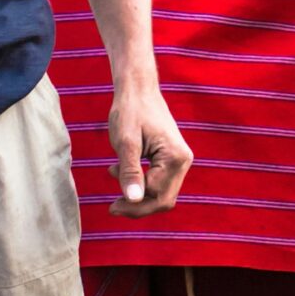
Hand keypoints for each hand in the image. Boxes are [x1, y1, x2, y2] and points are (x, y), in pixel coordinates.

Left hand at [107, 71, 193, 216]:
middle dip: (138, 205)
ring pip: (161, 193)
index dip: (135, 207)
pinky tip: (119, 170)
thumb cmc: (130, 111)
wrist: (138, 88)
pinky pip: (159, 181)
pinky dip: (140, 183)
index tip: (111, 206)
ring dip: (138, 193)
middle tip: (112, 206)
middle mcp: (183, 160)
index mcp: (175, 157)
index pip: (157, 197)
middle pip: (163, 199)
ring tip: (114, 174)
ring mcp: (179, 159)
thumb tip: (134, 199)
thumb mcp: (125, 143)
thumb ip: (130, 172)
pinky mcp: (171, 157)